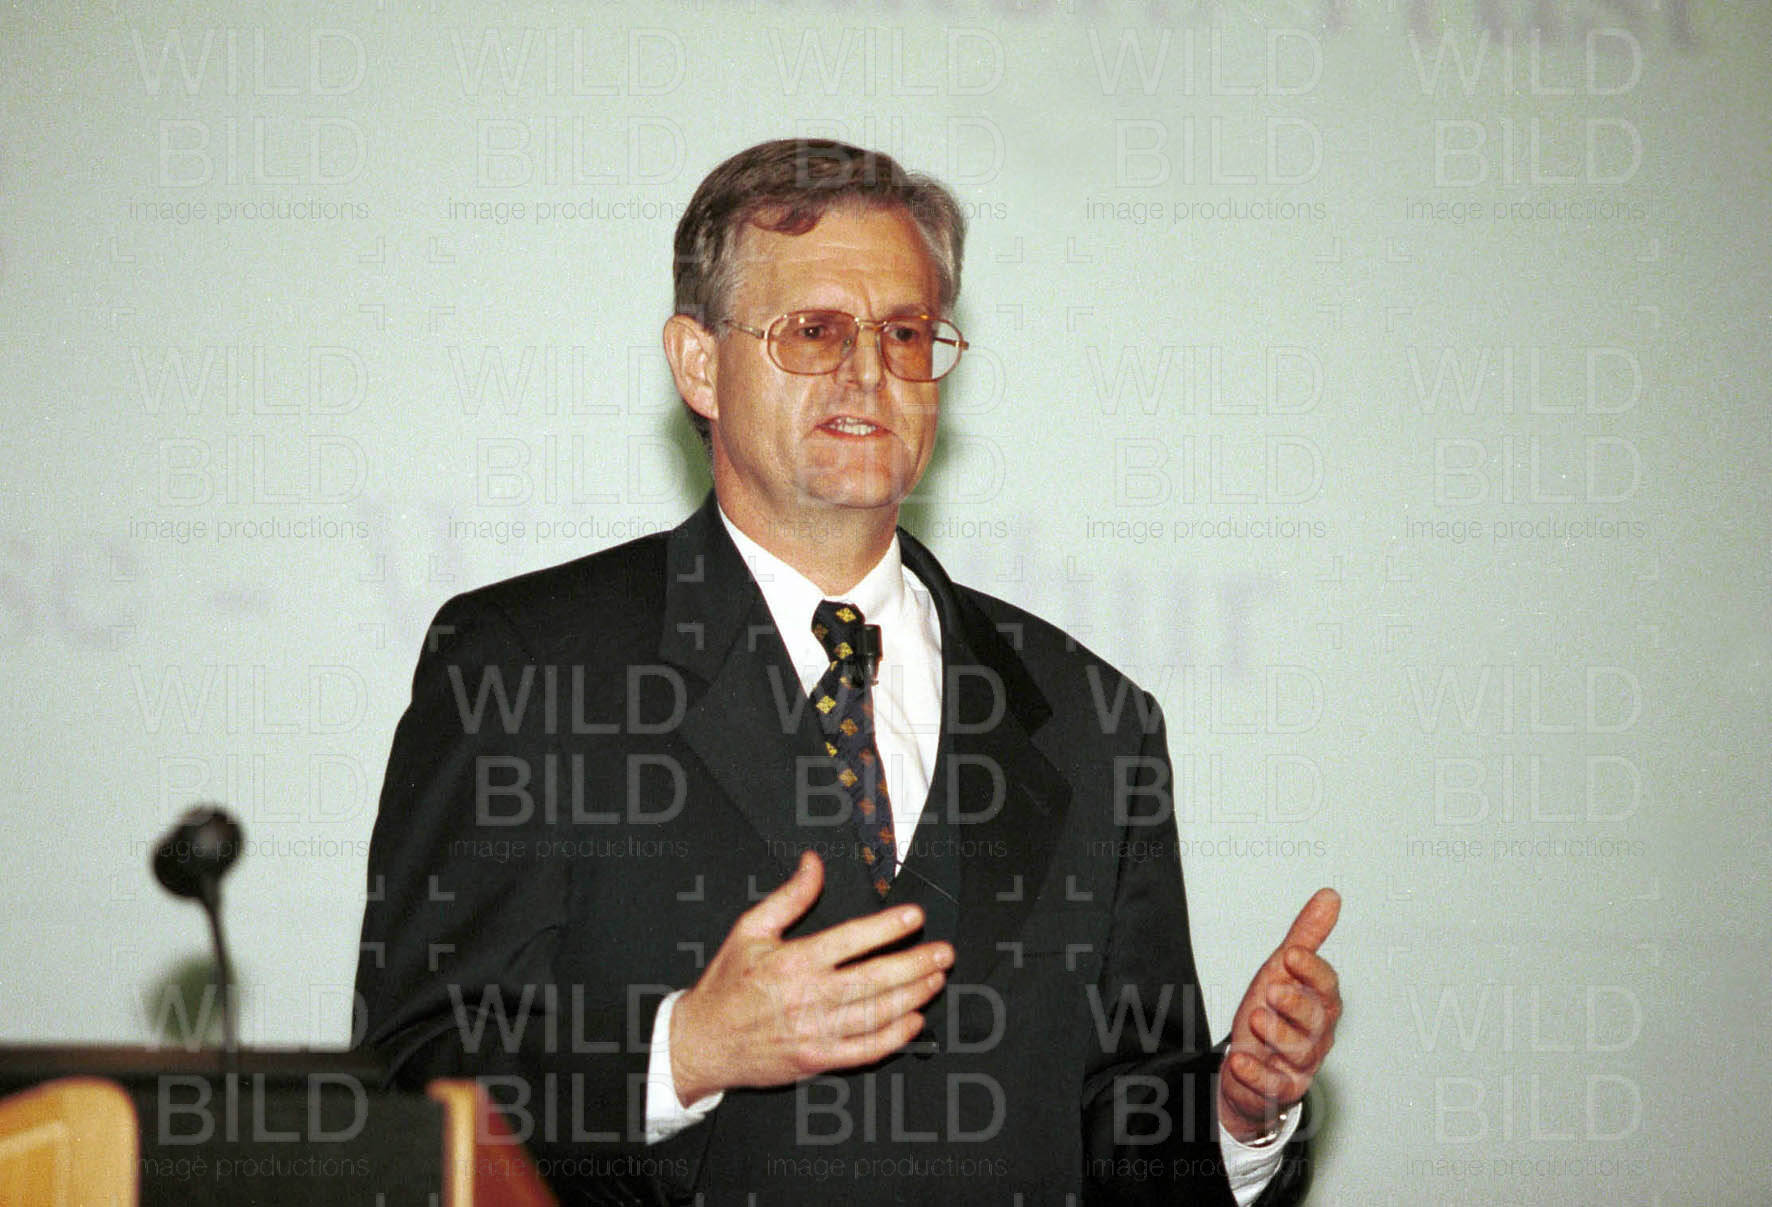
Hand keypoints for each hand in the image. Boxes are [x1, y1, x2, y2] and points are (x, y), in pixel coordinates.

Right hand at [669, 851, 953, 1104]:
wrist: (701, 1042)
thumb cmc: (726, 984)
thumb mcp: (750, 930)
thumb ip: (789, 896)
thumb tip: (814, 863)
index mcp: (792, 961)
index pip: (852, 940)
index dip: (888, 927)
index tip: (915, 917)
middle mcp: (807, 997)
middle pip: (875, 979)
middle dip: (916, 963)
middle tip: (944, 952)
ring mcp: (815, 1032)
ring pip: (877, 1014)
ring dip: (913, 996)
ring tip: (936, 979)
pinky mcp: (817, 1060)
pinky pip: (865, 1050)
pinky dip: (894, 1037)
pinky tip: (913, 1022)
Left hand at [1217, 888, 1341, 1143]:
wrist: (1248, 1061)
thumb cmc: (1271, 1011)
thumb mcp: (1282, 969)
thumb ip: (1305, 936)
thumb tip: (1330, 896)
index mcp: (1319, 1003)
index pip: (1326, 987)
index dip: (1312, 971)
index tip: (1292, 954)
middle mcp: (1315, 1035)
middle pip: (1316, 1021)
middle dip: (1296, 1005)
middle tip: (1271, 990)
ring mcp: (1299, 1065)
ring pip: (1298, 1053)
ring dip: (1276, 1035)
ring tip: (1256, 1019)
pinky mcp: (1279, 1090)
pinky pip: (1271, 1086)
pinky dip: (1255, 1074)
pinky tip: (1238, 1060)